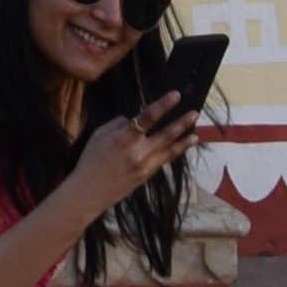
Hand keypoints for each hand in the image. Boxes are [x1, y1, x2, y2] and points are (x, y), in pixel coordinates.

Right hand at [66, 91, 195, 221]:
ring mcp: (145, 166)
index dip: (163, 105)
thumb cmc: (91, 159)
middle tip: (195, 113)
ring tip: (196, 133)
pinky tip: (182, 147)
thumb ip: (118, 124)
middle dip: (181, 123)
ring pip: (169, 150)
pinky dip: (175, 152)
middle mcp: (138, 152)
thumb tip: (133, 121)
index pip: (147, 117)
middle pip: (165, 135)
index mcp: (124, 138)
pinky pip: (164, 160)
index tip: (176, 95)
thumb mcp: (99, 134)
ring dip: (184, 141)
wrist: (90, 191)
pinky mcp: (147, 176)